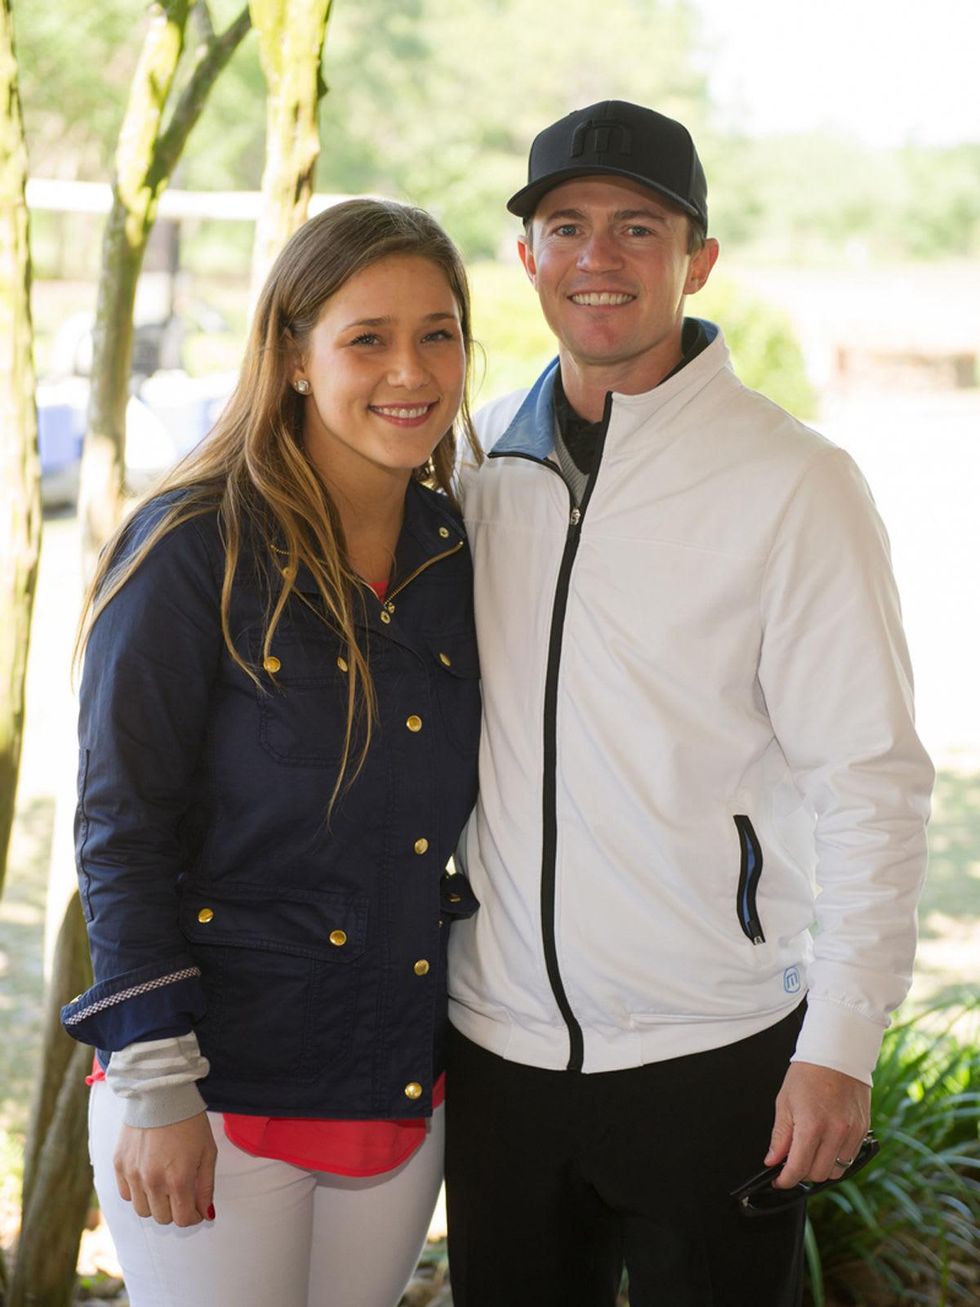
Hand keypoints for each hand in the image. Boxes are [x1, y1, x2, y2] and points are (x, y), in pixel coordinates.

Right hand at [114, 1112, 217, 1225]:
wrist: (162, 1095)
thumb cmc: (190, 1122)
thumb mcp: (208, 1152)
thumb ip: (206, 1187)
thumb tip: (206, 1213)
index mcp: (178, 1179)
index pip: (182, 1219)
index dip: (192, 1217)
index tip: (196, 1208)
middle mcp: (153, 1182)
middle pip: (162, 1218)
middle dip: (175, 1210)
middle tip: (181, 1193)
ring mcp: (133, 1174)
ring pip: (142, 1210)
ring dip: (155, 1204)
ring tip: (164, 1184)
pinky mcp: (118, 1165)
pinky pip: (126, 1194)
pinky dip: (137, 1192)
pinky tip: (147, 1176)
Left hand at [765, 1061, 870, 1189]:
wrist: (837, 1053)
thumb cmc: (807, 1073)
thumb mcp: (785, 1102)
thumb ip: (780, 1136)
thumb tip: (772, 1160)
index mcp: (811, 1125)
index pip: (797, 1168)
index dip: (785, 1180)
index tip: (779, 1180)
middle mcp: (834, 1132)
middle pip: (818, 1174)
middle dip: (802, 1173)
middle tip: (792, 1162)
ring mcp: (852, 1133)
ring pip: (836, 1171)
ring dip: (821, 1168)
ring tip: (810, 1153)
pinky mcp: (863, 1130)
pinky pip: (850, 1158)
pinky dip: (837, 1158)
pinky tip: (827, 1145)